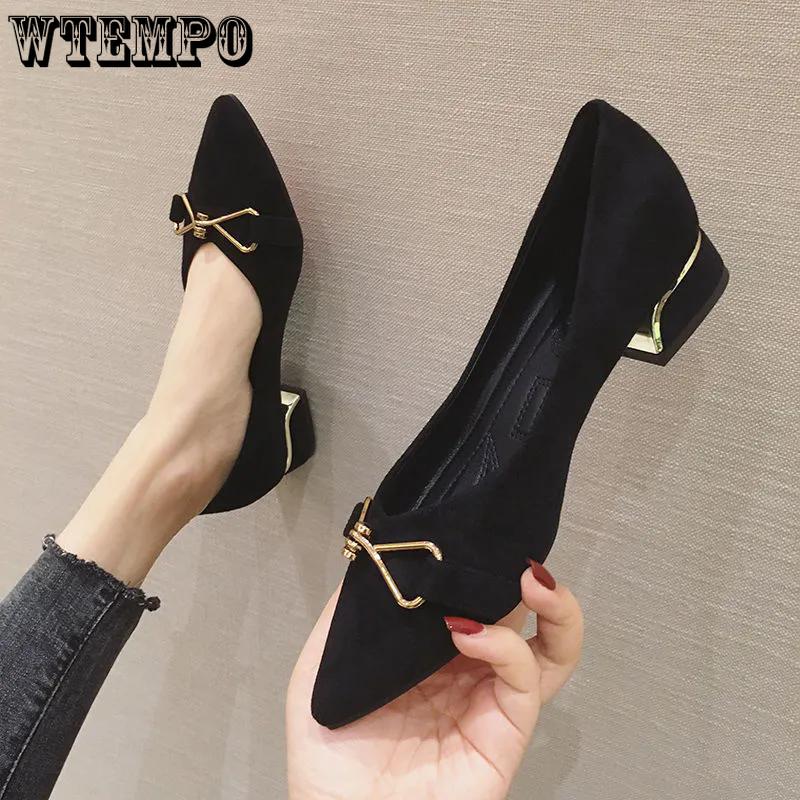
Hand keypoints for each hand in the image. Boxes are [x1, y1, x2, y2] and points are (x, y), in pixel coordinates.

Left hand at [287, 561, 582, 799]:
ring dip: (553, 608)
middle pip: (523, 618)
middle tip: (518, 552)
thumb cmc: (328, 750)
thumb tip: (376, 562)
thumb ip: (350, 615)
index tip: (477, 533)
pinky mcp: (503, 736)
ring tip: (531, 578)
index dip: (484, 566)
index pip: (477, 599)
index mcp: (433, 653)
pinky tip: (470, 633)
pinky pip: (524, 683)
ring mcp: (489, 702)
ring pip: (549, 651)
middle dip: (530, 579)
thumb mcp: (323, 667)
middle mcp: (469, 671)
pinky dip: (507, 646)